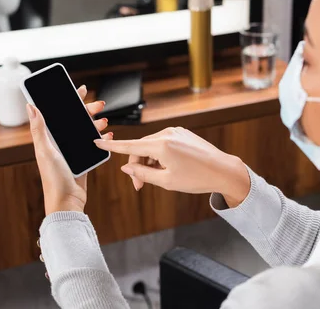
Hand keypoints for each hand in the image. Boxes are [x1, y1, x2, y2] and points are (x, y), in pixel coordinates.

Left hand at [28, 85, 111, 214]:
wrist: (67, 202)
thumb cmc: (53, 179)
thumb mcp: (45, 151)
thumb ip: (39, 129)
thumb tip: (31, 106)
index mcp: (49, 138)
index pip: (59, 113)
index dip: (70, 100)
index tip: (80, 90)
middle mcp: (60, 142)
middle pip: (76, 120)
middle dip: (88, 110)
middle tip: (99, 104)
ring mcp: (73, 151)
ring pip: (87, 130)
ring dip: (96, 123)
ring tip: (104, 121)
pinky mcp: (83, 159)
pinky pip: (95, 144)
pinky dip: (102, 139)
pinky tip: (108, 136)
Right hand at [94, 127, 249, 206]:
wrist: (223, 170)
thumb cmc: (196, 178)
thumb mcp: (166, 181)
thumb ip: (142, 173)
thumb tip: (126, 167)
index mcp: (161, 145)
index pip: (130, 145)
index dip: (112, 146)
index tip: (96, 141)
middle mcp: (167, 134)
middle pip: (140, 148)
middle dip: (137, 166)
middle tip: (139, 186)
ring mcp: (176, 132)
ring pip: (152, 146)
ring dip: (148, 161)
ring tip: (157, 179)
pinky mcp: (183, 133)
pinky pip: (163, 143)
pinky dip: (159, 155)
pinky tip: (167, 168)